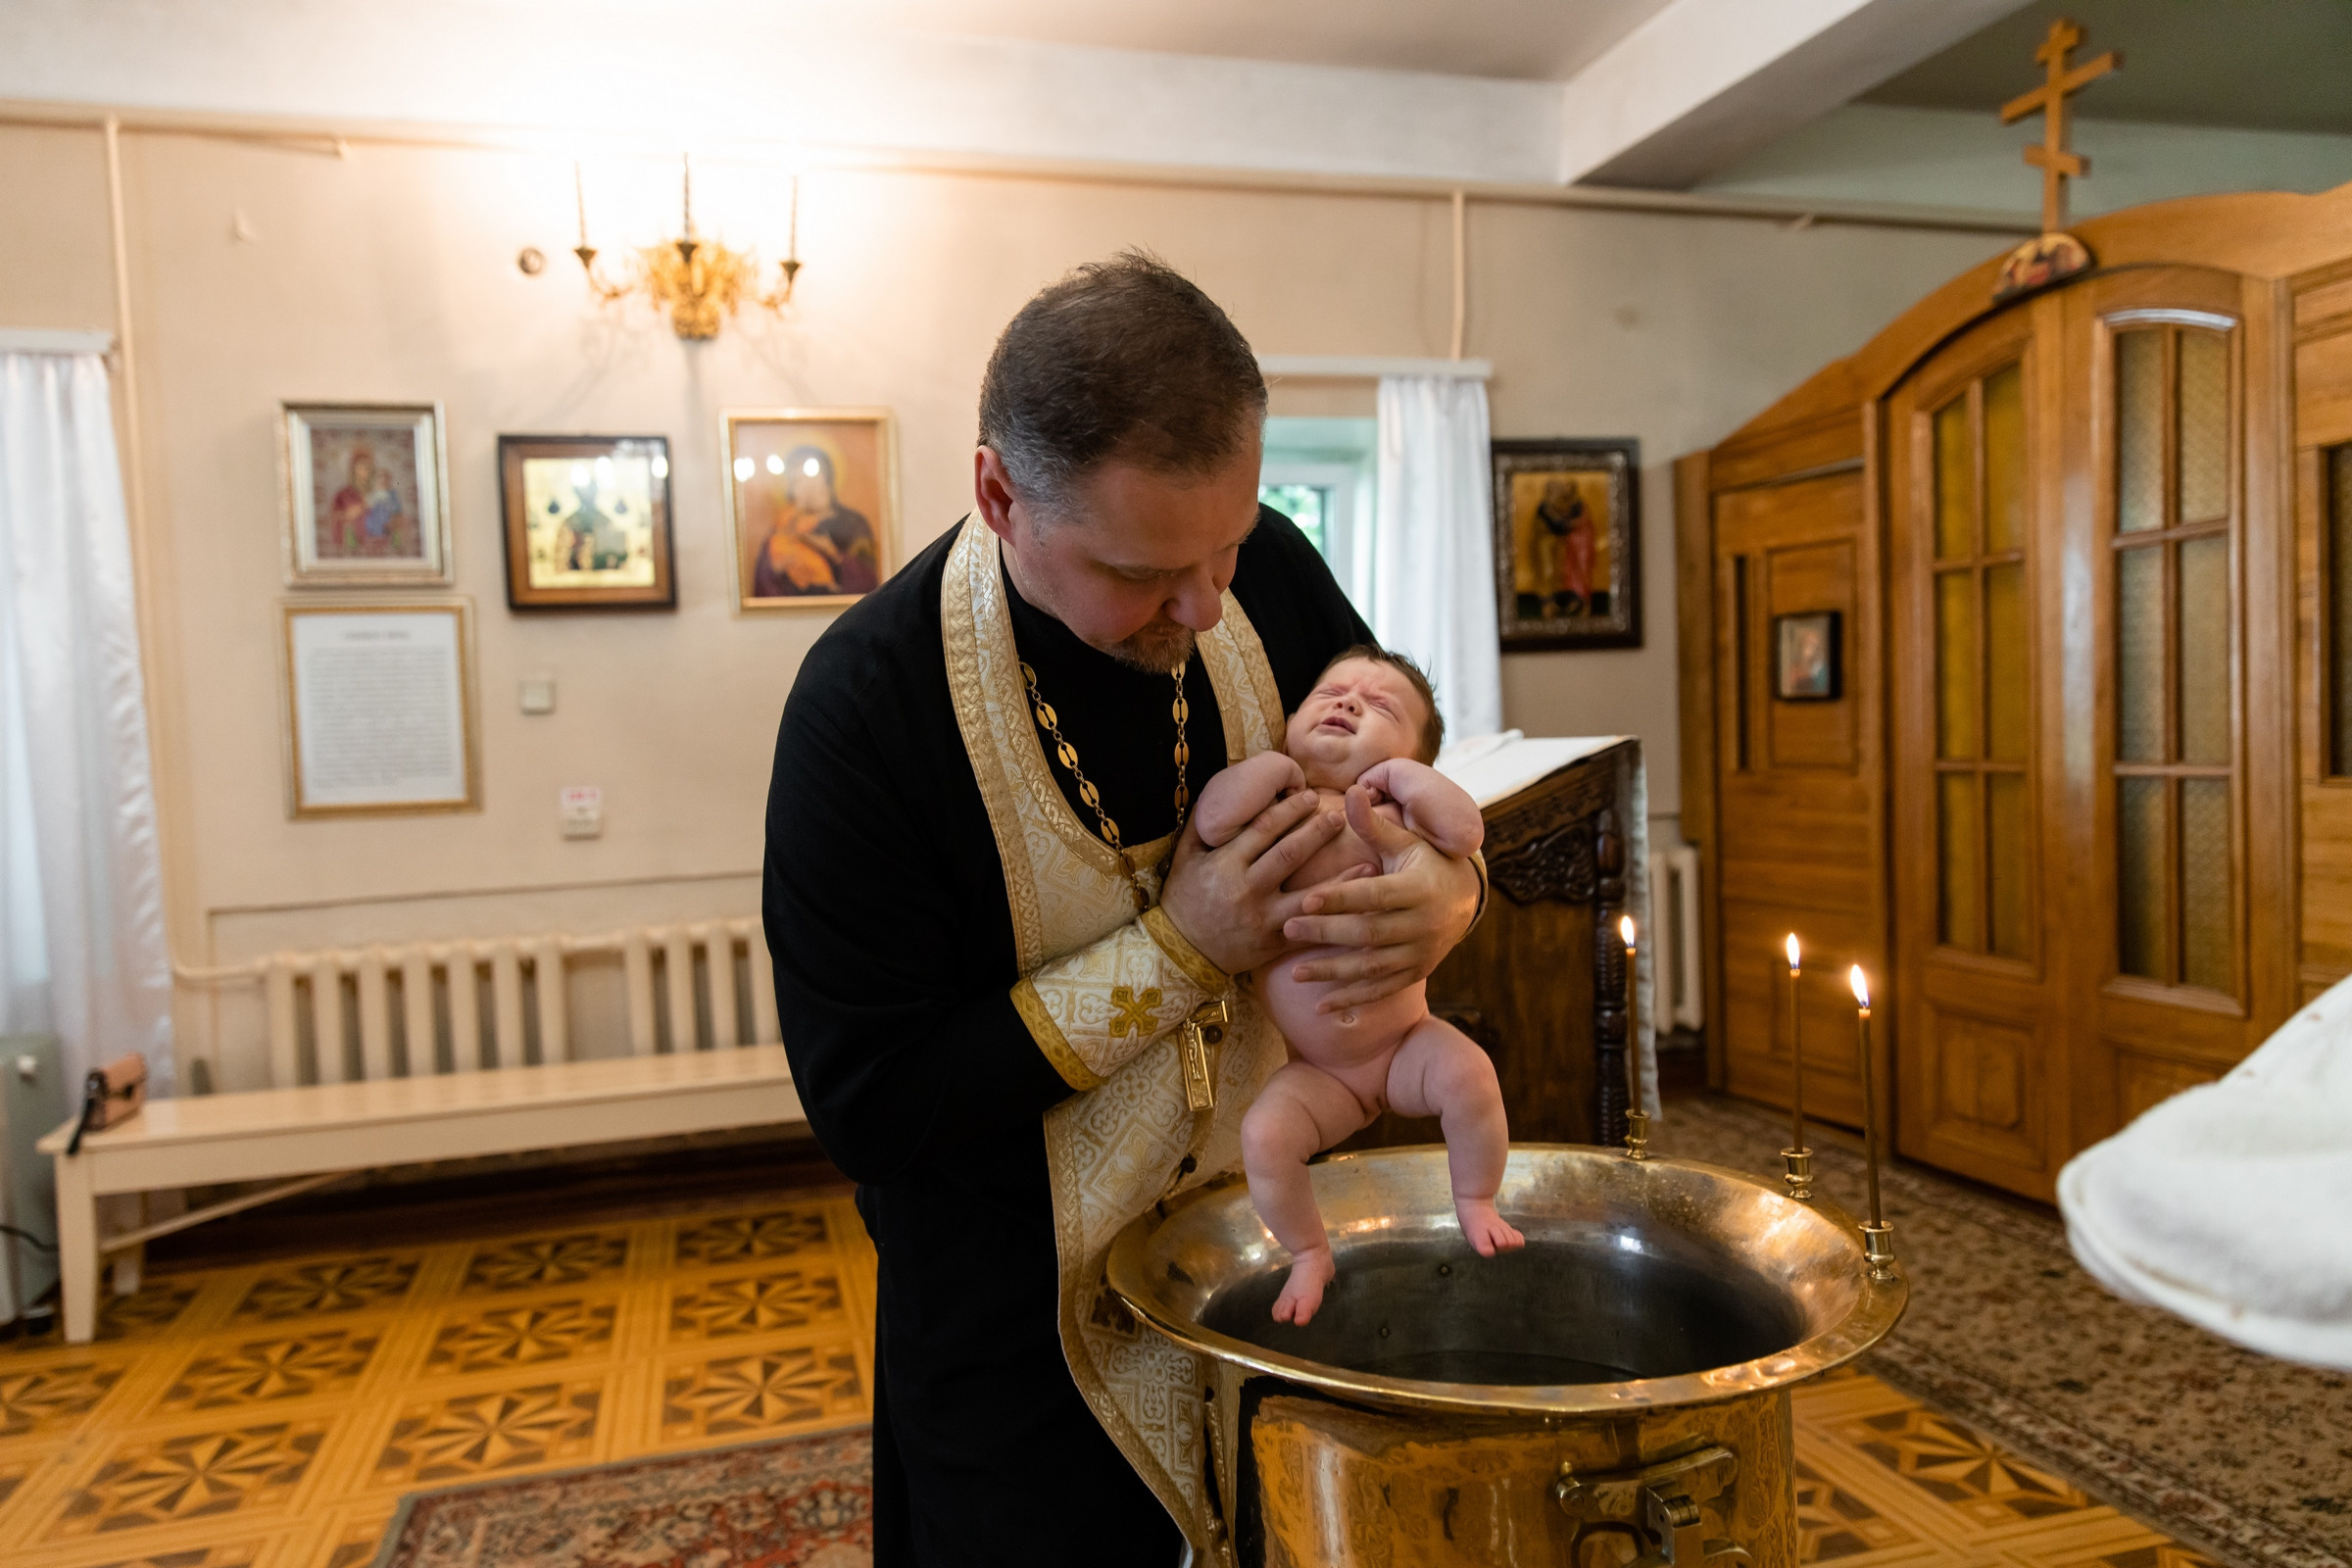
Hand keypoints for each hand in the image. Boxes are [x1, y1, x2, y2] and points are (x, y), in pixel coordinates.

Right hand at [1158, 788, 1344, 977]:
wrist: (1181, 952)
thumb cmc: (1183, 899)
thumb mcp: (1184, 858)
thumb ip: (1202, 826)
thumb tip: (1222, 793)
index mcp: (1225, 864)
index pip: (1264, 829)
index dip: (1289, 810)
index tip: (1309, 796)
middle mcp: (1246, 889)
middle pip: (1290, 854)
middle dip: (1318, 831)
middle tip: (1341, 814)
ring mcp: (1262, 918)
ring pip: (1308, 893)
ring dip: (1340, 876)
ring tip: (1368, 858)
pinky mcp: (1273, 943)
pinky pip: (1310, 928)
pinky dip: (1334, 915)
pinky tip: (1358, 903)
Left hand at [1282, 785, 1478, 1011]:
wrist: (1464, 901)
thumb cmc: (1423, 863)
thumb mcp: (1405, 842)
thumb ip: (1374, 825)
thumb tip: (1351, 791)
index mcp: (1417, 889)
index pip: (1374, 895)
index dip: (1341, 898)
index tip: (1307, 899)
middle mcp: (1421, 925)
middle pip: (1368, 933)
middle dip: (1327, 934)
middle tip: (1287, 930)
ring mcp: (1419, 954)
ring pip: (1372, 968)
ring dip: (1333, 973)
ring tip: (1295, 973)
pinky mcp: (1415, 974)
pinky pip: (1381, 991)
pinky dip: (1352, 1000)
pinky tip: (1322, 1007)